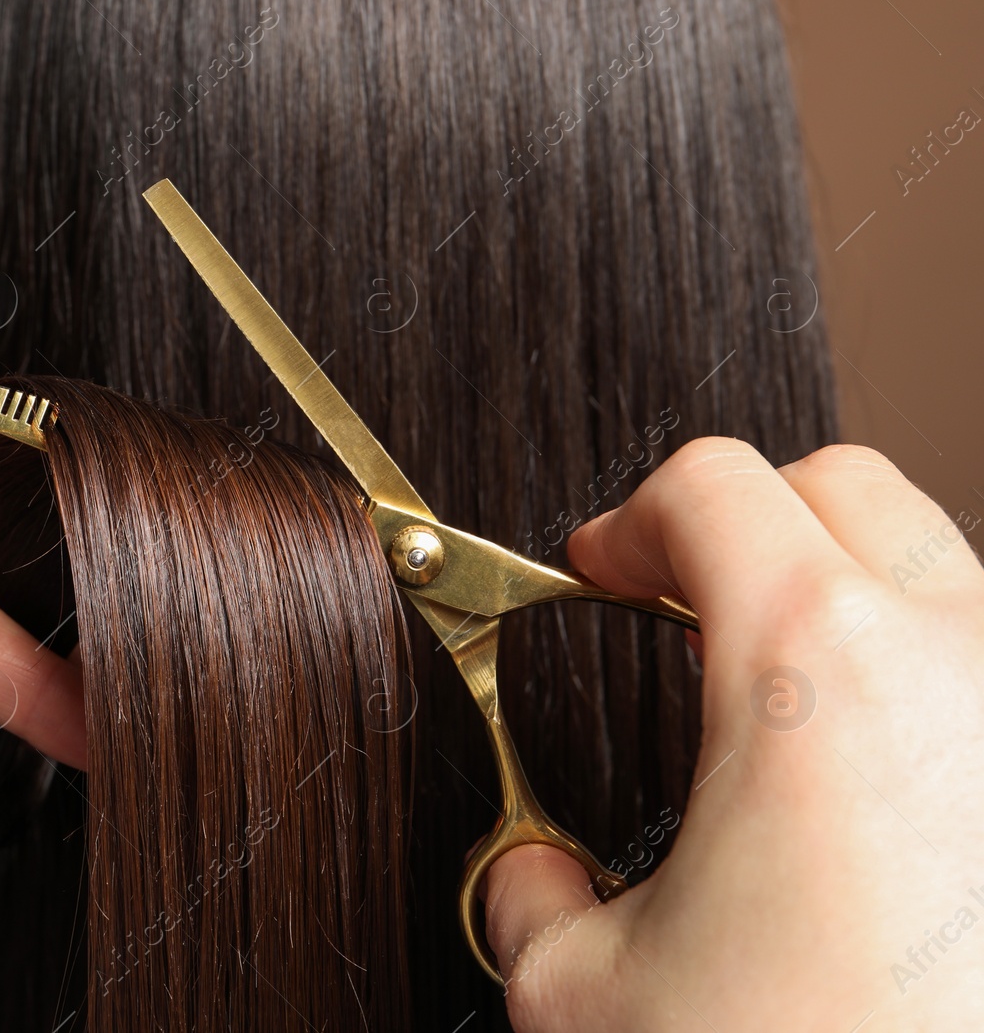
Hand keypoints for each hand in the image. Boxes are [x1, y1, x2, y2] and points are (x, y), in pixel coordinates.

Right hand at [486, 440, 983, 1028]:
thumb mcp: (593, 999)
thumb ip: (530, 904)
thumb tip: (531, 880)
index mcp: (815, 669)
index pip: (712, 489)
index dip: (626, 519)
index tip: (597, 570)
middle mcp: (958, 665)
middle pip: (840, 490)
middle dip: (743, 524)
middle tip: (676, 603)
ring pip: (937, 574)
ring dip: (845, 600)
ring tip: (779, 705)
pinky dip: (923, 689)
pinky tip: (873, 793)